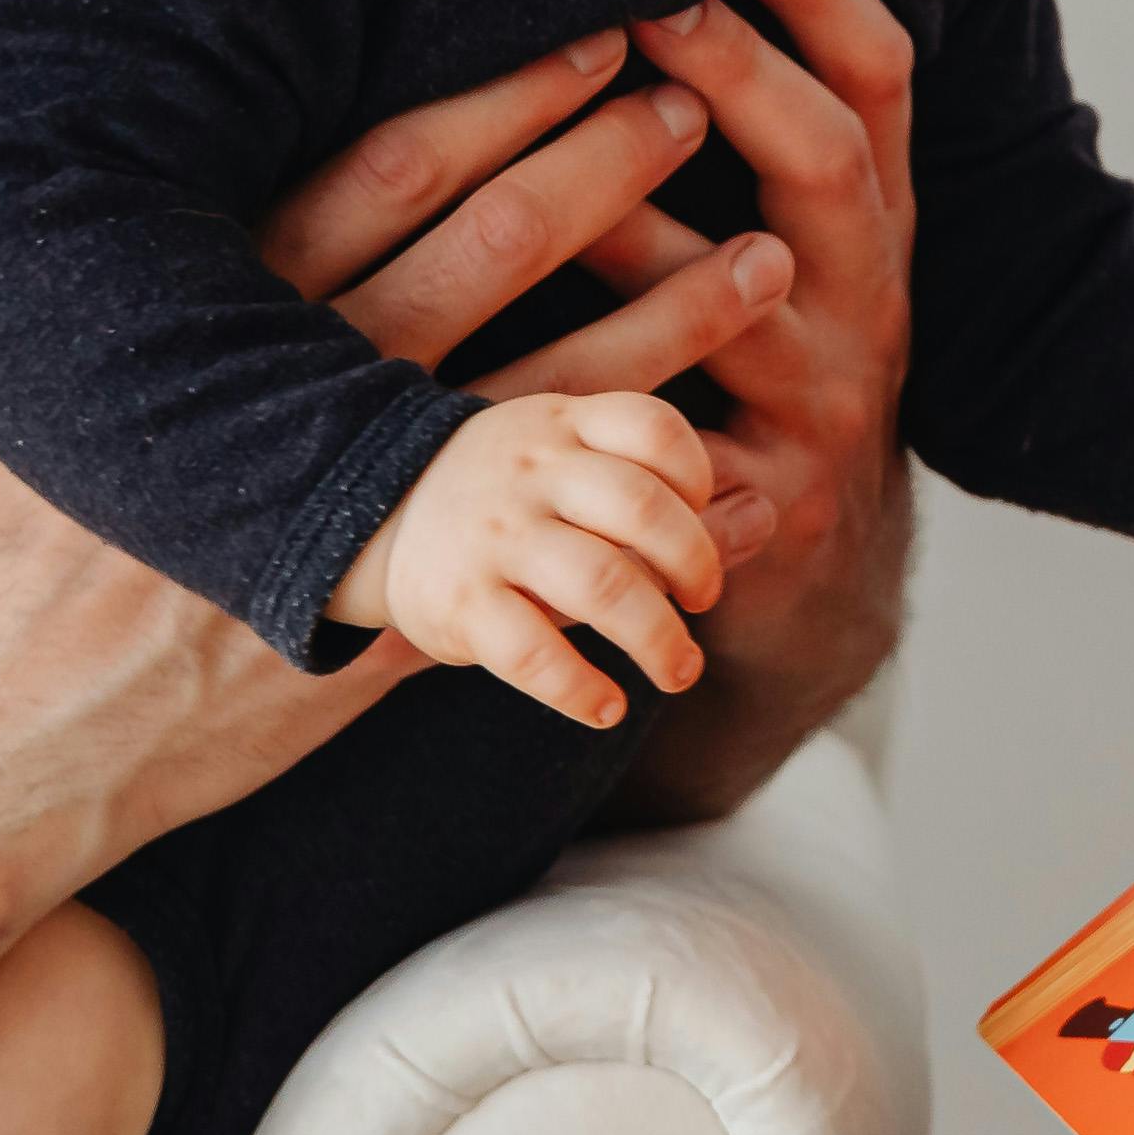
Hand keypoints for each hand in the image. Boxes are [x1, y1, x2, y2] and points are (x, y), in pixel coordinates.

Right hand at [0, 27, 818, 851]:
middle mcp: (305, 390)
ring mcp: (357, 504)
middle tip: (703, 100)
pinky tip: (737, 475)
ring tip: (764, 262)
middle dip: (605, 172)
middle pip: (490, 253)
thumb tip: (62, 137)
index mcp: (218, 310)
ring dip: (667, 322)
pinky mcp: (393, 615)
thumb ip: (69, 268)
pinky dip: (647, 505)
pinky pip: (557, 544)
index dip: (500, 101)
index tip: (593, 37)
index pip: (388, 172)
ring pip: (547, 388)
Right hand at [335, 392, 726, 727]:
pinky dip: (579, 688)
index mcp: (562, 426)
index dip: (697, 474)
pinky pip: (530, 651)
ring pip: (600, 585)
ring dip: (657, 639)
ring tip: (677, 671)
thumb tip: (768, 512)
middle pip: (641, 508)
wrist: (364, 516)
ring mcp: (493, 536)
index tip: (702, 514)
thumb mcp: (573, 468)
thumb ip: (668, 493)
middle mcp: (529, 473)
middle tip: (702, 603)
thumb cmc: (505, 499)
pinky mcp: (457, 603)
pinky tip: (606, 708)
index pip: (652, 427)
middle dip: (695, 565)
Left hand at [602, 0, 921, 813]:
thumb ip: (755, 129)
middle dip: (742, 74)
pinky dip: (622, 431)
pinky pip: (685, 456)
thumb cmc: (774, 354)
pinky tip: (538, 399)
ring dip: (646, 240)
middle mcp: (867, 295)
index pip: (878, 73)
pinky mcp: (772, 505)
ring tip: (555, 181)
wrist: (823, 555)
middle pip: (828, 164)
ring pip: (740, 310)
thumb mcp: (800, 239)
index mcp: (871, 216)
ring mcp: (825, 401)